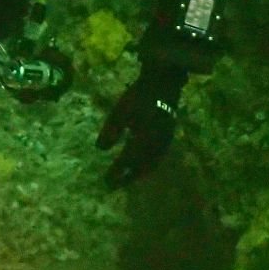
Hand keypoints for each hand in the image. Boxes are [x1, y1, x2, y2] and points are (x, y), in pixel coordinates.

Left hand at [96, 66, 188, 187]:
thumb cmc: (139, 96)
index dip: (116, 172)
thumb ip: (111, 131)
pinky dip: (148, 166)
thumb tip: (101, 149)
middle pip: (141, 168)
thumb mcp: (120, 112)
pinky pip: (158, 158)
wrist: (163, 83)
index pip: (127, 162)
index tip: (106, 181)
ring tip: (127, 178)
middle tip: (114, 186)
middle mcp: (155, 146)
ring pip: (151, 165)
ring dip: (138, 174)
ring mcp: (164, 142)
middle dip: (127, 178)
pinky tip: (141, 164)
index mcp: (143, 141)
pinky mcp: (168, 137)